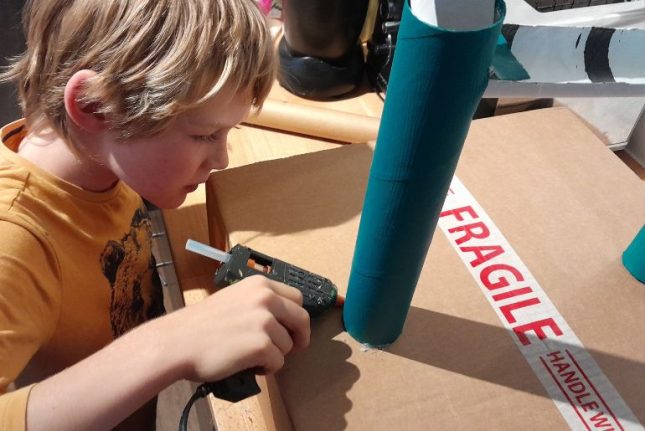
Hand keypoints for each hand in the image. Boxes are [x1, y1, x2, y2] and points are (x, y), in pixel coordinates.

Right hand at [160, 275, 310, 381]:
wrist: (177, 342)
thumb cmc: (200, 325)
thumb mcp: (234, 299)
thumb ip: (258, 303)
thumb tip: (280, 320)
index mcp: (260, 285)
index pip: (296, 298)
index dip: (296, 316)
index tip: (292, 329)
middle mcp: (266, 298)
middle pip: (302, 320)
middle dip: (299, 337)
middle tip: (292, 349)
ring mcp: (265, 321)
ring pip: (288, 345)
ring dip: (274, 355)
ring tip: (251, 358)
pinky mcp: (261, 345)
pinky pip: (278, 362)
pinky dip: (266, 369)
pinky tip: (248, 366)